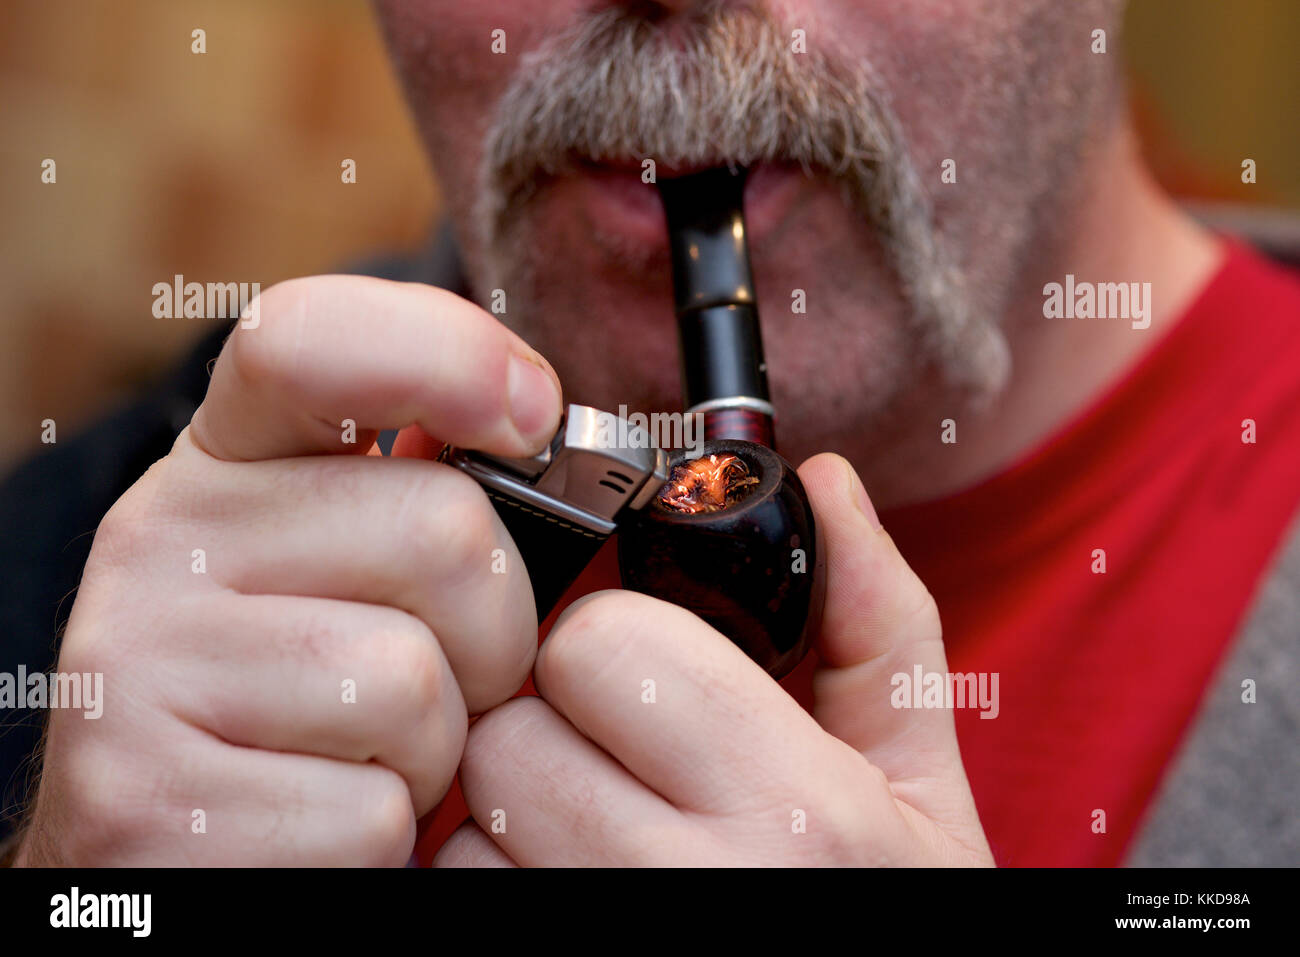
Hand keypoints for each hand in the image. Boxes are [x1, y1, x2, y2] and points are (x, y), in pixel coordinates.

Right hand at [16, 276, 561, 865]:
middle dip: (495, 632)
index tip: (530, 413)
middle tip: (444, 681)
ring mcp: (139, 669)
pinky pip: (372, 808)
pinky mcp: (152, 803)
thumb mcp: (355, 570)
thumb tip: (536, 423)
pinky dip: (387, 834)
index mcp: (224, 465)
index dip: (449, 355)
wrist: (186, 854)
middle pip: (443, 530)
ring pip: (412, 681)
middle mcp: (162, 543)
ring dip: (441, 747)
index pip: (313, 341)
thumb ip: (425, 492)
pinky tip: (329, 820)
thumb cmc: (314, 701)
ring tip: (374, 754)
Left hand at [436, 453, 992, 866]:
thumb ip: (877, 626)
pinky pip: (447, 897)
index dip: (613, 647)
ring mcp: (596, 943)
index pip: (599, 647)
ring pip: (458, 821)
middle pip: (508, 731)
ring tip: (593, 831)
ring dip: (506, 813)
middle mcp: (683, 891)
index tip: (646, 678)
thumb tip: (826, 487)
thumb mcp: (917, 787)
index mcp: (793, 809)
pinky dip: (488, 878)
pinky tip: (560, 880)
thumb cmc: (881, 914)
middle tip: (614, 756)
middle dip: (550, 724)